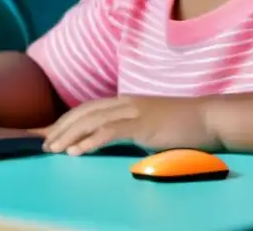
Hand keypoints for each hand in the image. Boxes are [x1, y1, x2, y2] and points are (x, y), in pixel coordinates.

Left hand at [42, 96, 217, 155]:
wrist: (210, 119)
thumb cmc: (183, 126)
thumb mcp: (150, 125)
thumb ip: (130, 130)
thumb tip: (111, 141)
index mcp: (126, 102)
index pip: (88, 108)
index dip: (67, 120)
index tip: (49, 134)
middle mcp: (126, 102)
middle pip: (84, 112)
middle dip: (61, 128)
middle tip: (43, 145)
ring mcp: (134, 111)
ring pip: (92, 120)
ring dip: (69, 135)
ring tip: (53, 149)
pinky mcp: (143, 125)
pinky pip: (110, 131)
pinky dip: (90, 141)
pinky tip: (77, 151)